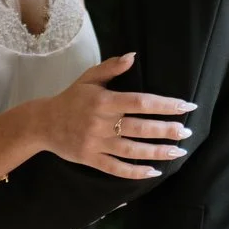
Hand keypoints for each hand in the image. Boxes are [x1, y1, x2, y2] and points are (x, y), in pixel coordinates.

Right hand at [20, 54, 194, 179]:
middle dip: (166, 130)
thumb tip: (134, 56)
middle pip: (139, 128)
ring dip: (156, 152)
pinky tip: (153, 172)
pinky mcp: (90, 159)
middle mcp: (101, 123)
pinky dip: (134, 172)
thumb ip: (111, 67)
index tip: (186, 106)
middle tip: (187, 131)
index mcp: (104, 101)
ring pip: (131, 150)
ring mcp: (95, 143)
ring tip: (178, 152)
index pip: (140, 102)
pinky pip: (115, 168)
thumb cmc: (70, 99)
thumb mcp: (88, 78)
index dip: (165, 105)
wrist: (41, 124)